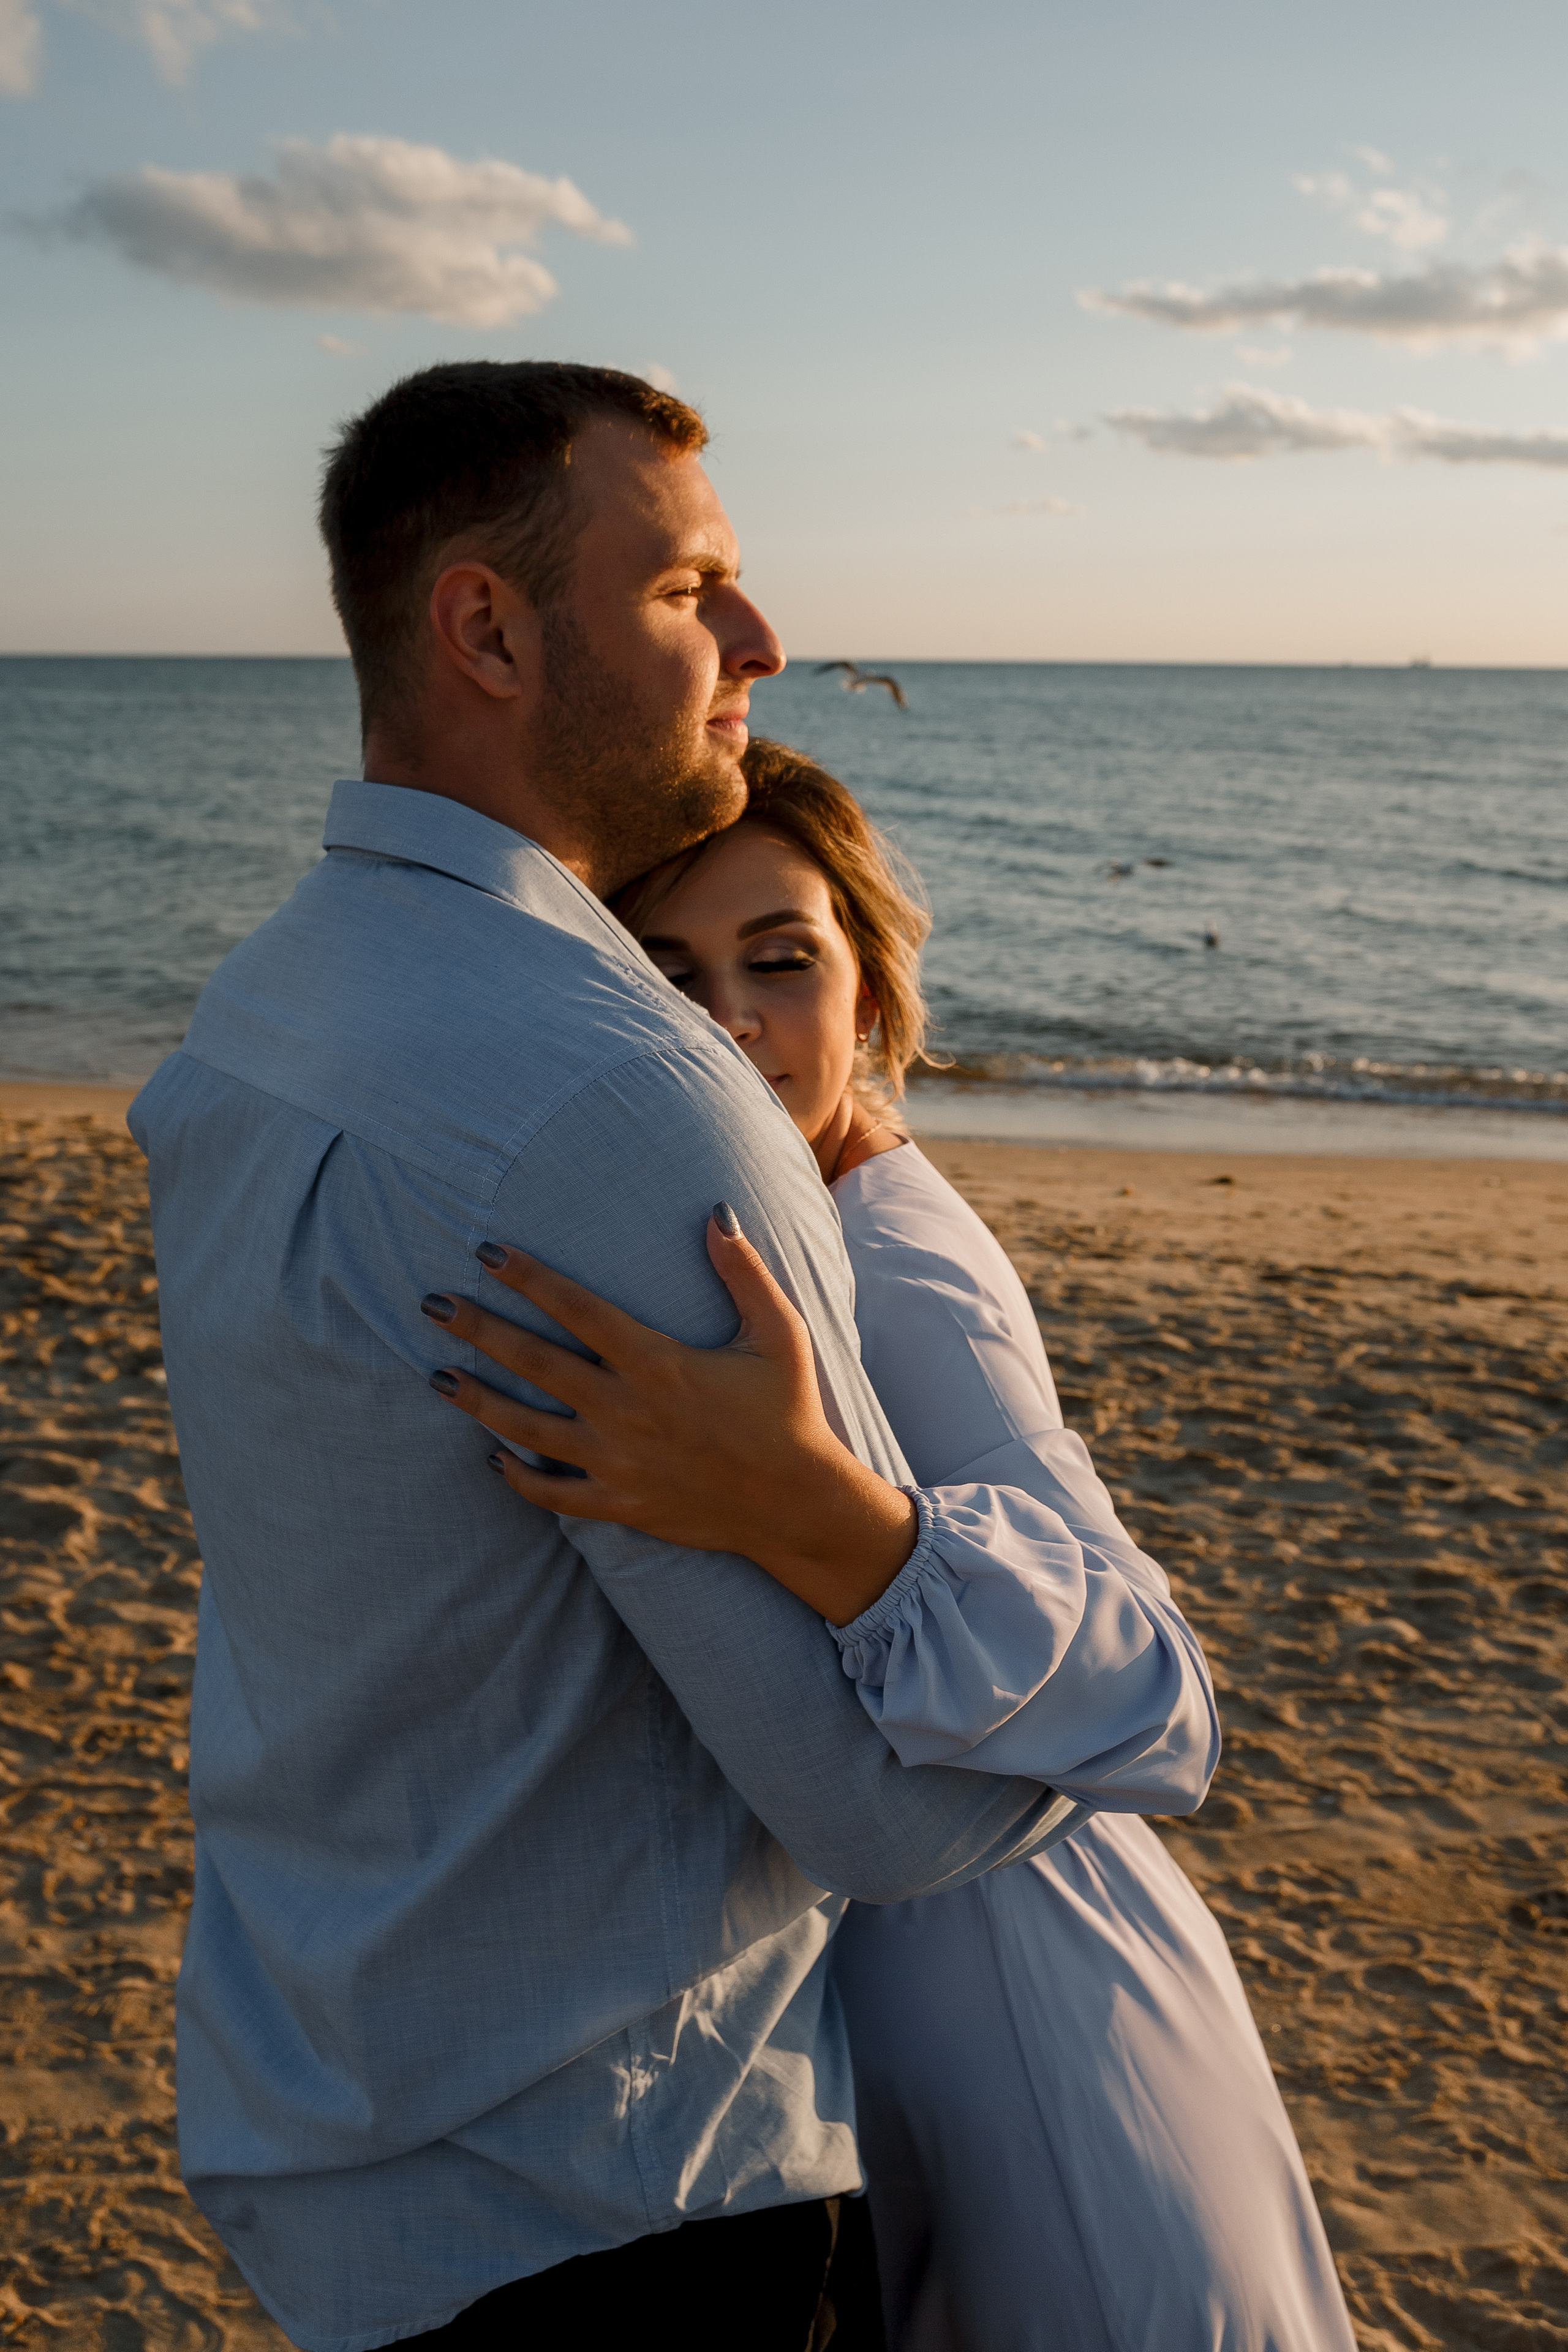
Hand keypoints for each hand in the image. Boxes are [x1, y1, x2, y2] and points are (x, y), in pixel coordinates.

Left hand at [420, 1206, 917, 1624]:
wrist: (799, 1505)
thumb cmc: (791, 1411)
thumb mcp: (779, 1334)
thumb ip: (744, 1272)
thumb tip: (716, 1213)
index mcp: (659, 1362)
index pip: (577, 1309)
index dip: (529, 1277)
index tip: (488, 1252)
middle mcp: (627, 1410)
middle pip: (535, 1362)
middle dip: (478, 1330)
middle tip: (432, 1305)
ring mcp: (617, 1461)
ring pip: (526, 1428)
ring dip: (477, 1400)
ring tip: (437, 1376)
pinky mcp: (619, 1504)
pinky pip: (552, 1494)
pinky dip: (517, 1477)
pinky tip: (492, 1455)